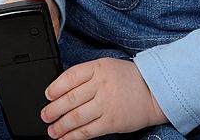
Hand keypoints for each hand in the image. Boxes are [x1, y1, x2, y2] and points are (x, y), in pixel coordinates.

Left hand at [40, 58, 166, 138]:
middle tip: (45, 116)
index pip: (70, 77)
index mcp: (98, 68)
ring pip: (76, 117)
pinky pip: (87, 131)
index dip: (55, 87)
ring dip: (60, 126)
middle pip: (70, 99)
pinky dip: (73, 136)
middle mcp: (101, 85)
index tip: (47, 95)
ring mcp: (106, 104)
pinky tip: (66, 138)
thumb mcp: (106, 66)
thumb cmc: (128, 79)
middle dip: (53, 110)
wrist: (154, 92)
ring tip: (52, 130)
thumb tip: (62, 88)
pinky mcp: (111, 122)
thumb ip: (87, 74)